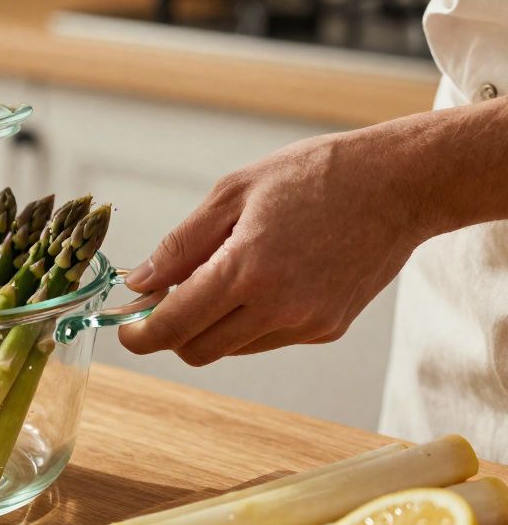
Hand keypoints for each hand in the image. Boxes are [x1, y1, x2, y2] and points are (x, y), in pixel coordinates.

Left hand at [118, 125, 424, 365]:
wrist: (399, 184)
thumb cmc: (314, 175)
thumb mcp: (232, 193)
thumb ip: (179, 246)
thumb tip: (137, 283)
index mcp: (247, 270)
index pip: (174, 326)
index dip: (140, 335)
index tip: (125, 328)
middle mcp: (278, 307)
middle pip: (197, 350)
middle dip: (170, 332)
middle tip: (163, 296)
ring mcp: (307, 324)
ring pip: (231, 348)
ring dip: (210, 325)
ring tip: (222, 274)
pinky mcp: (327, 329)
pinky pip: (267, 339)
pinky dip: (248, 320)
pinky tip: (263, 279)